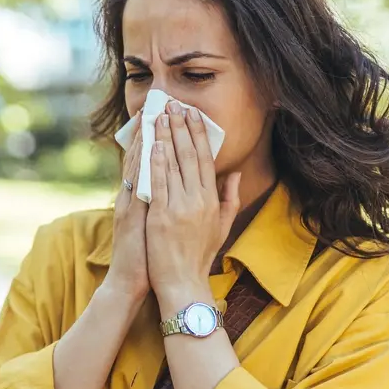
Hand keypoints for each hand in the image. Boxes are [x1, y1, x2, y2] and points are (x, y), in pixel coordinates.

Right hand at [103, 114, 148, 303]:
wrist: (130, 282)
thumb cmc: (147, 258)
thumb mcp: (156, 226)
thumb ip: (162, 205)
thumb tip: (175, 188)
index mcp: (139, 199)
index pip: (147, 163)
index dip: (155, 139)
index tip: (164, 116)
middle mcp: (131, 198)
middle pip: (139, 158)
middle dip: (149, 131)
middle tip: (156, 105)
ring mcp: (128, 205)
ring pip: (135, 166)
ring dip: (142, 140)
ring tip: (150, 116)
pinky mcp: (129, 215)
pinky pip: (135, 185)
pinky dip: (139, 164)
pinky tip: (146, 147)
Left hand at [145, 100, 241, 308]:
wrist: (183, 283)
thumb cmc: (200, 256)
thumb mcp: (222, 226)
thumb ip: (229, 198)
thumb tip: (235, 173)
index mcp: (212, 200)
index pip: (206, 159)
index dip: (199, 134)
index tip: (192, 114)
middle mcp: (198, 200)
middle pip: (190, 156)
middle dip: (182, 127)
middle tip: (174, 104)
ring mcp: (179, 208)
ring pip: (173, 165)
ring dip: (166, 138)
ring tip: (160, 116)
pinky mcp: (161, 216)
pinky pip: (158, 183)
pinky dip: (156, 163)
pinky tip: (153, 145)